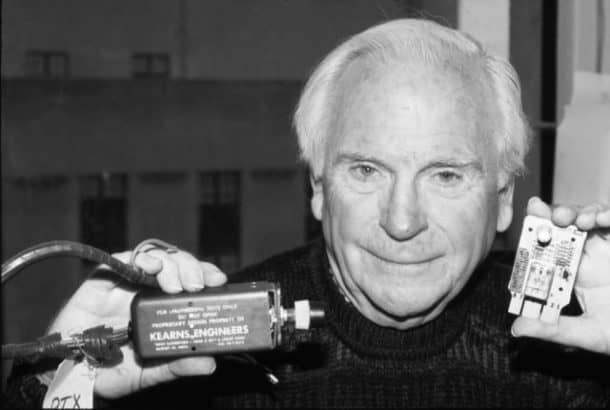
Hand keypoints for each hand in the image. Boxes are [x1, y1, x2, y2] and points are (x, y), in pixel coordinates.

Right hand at [45, 246, 226, 398]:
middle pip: (178, 266)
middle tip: (197, 284)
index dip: (207, 276)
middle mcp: (149, 291)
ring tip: (176, 283)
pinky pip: (124, 259)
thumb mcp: (148, 373)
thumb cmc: (109, 371)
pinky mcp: (104, 279)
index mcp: (165, 308)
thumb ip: (176, 366)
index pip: (192, 283)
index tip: (219, 281)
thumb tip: (210, 363)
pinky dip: (141, 258)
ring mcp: (128, 283)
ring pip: (157, 257)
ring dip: (172, 264)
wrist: (69, 375)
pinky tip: (151, 266)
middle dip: (193, 268)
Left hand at [511, 197, 609, 354]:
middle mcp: (590, 255)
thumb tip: (516, 328)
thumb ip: (554, 329)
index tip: (529, 216)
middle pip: (568, 225)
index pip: (549, 247)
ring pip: (593, 218)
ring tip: (579, 220)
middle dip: (556, 213)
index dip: (538, 230)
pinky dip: (609, 215)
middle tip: (550, 213)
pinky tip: (603, 219)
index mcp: (574, 272)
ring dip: (583, 212)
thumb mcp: (589, 333)